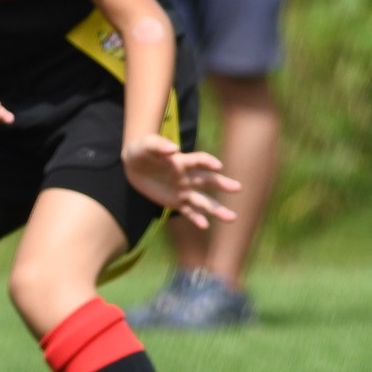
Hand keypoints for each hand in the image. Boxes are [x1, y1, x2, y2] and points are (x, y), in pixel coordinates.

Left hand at [122, 134, 241, 230]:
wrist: (133, 166)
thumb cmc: (142, 151)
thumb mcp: (146, 145)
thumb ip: (158, 146)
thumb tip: (174, 148)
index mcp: (182, 161)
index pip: (198, 161)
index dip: (208, 162)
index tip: (218, 166)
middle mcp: (187, 177)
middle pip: (207, 181)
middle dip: (222, 184)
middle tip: (238, 188)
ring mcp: (183, 191)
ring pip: (202, 201)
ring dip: (216, 209)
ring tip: (231, 218)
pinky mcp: (176, 203)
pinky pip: (189, 212)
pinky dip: (197, 219)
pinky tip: (205, 226)